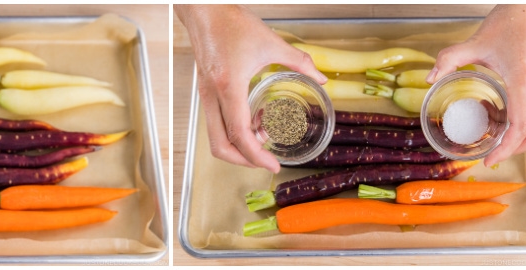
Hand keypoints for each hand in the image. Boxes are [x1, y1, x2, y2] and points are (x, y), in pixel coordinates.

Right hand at [176, 5, 326, 172]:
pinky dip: (233, 132)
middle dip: (244, 161)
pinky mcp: (205, 93)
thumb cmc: (231, 24)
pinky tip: (253, 122)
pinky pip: (215, 123)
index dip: (256, 156)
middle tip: (266, 162)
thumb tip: (320, 78)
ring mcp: (206, 96)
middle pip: (221, 146)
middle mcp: (213, 96)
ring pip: (215, 137)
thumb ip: (299, 61)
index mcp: (229, 86)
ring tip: (262, 141)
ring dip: (238, 147)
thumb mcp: (271, 42)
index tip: (273, 165)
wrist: (204, 12)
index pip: (239, 134)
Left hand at [426, 4, 525, 166]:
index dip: (505, 149)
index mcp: (523, 81)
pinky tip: (500, 119)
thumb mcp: (475, 42)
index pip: (519, 127)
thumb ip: (449, 60)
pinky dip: (522, 124)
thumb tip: (431, 77)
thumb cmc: (512, 21)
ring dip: (519, 139)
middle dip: (513, 151)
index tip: (490, 160)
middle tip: (491, 157)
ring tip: (494, 142)